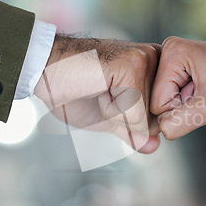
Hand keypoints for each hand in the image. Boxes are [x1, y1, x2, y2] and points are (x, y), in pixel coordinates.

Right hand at [34, 34, 160, 152]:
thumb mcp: (108, 116)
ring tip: (99, 88)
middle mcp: (157, 59)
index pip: (161, 118)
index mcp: (155, 68)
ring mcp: (145, 60)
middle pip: (155, 121)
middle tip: (102, 92)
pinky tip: (96, 86)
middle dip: (124, 119)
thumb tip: (154, 146)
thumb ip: (133, 130)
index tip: (109, 95)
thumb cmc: (73, 88)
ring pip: (144, 119)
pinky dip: (109, 110)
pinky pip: (132, 112)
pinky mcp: (132, 66)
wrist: (43, 69)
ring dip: (115, 114)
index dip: (131, 121)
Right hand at [151, 34, 205, 139]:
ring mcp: (176, 58)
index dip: (182, 110)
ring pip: (168, 101)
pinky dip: (193, 101)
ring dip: (190, 105)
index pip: (157, 103)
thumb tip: (156, 132)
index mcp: (171, 52)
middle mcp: (168, 50)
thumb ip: (178, 122)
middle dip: (184, 107)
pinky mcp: (183, 66)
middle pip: (159, 101)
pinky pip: (177, 96)